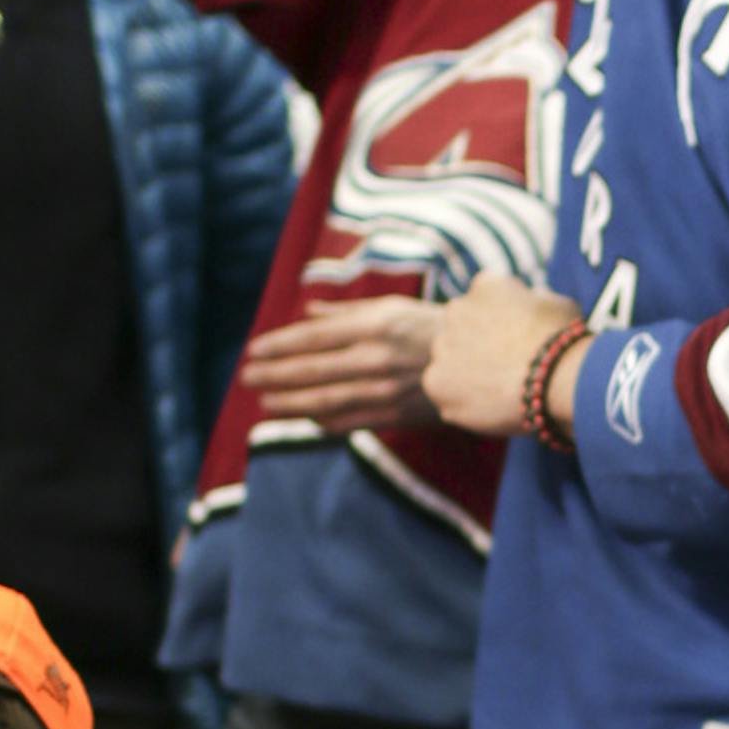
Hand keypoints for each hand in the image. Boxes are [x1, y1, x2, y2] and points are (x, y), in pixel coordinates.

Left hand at [240, 293, 441, 429]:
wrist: (481, 362)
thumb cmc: (433, 327)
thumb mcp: (392, 307)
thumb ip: (346, 313)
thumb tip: (307, 312)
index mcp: (375, 326)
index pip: (314, 337)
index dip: (279, 346)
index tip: (253, 351)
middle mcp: (376, 358)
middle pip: (313, 370)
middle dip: (275, 375)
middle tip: (247, 378)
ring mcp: (385, 389)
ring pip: (325, 399)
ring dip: (290, 402)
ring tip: (265, 401)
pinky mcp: (395, 414)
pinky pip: (349, 421)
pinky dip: (322, 421)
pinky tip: (303, 418)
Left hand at [423, 272, 585, 440]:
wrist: (553, 377)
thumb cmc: (563, 341)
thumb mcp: (557, 305)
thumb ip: (534, 302)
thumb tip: (533, 308)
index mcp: (486, 286)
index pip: (485, 302)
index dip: (502, 324)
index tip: (517, 342)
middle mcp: (456, 310)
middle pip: (460, 332)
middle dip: (477, 348)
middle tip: (505, 370)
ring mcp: (442, 347)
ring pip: (450, 364)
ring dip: (467, 376)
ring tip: (499, 393)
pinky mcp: (435, 383)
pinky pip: (446, 395)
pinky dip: (463, 404)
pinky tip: (490, 408)